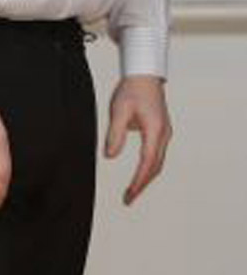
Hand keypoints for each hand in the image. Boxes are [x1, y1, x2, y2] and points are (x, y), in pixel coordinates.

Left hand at [105, 75, 171, 205]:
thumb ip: (114, 134)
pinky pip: (156, 155)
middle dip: (142, 185)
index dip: (138, 181)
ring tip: (132, 192)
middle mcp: (163, 134)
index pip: (147, 162)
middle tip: (128, 200)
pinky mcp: (161, 131)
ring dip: (145, 178)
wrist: (145, 74)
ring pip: (157, 162)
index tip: (129, 195)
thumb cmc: (131, 89)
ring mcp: (164, 133)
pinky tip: (139, 175)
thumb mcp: (118, 110)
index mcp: (154, 130)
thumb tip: (109, 156)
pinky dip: (148, 168)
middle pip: (155, 167)